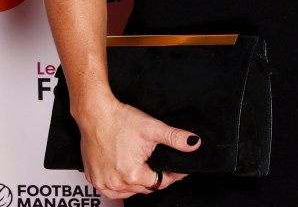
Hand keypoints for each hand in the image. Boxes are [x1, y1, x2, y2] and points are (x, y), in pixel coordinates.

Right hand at [79, 97, 199, 198]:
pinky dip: (120, 186)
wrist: (96, 114)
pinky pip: (110, 190)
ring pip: (127, 192)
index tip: (179, 170)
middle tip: (166, 167)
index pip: (159, 183)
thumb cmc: (120, 120)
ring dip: (139, 184)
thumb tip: (194, 143)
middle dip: (157, 179)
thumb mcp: (153, 128)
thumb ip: (175, 138)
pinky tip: (125, 175)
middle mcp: (116, 183)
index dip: (172, 176)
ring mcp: (102, 182)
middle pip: (144, 188)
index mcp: (132, 174)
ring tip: (147, 170)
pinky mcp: (93, 178)